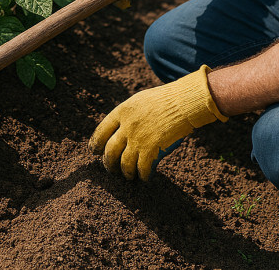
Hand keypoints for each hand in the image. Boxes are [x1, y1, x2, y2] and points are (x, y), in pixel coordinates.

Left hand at [88, 65, 226, 180]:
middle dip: (109, 164)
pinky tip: (145, 178)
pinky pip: (142, 168)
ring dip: (125, 173)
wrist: (183, 101)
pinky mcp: (151, 149)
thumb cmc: (166, 99)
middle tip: (111, 169)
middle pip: (110, 151)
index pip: (101, 131)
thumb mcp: (139, 101)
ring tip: (128, 177)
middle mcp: (126, 126)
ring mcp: (138, 138)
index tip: (96, 151)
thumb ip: (128, 114)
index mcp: (121, 111)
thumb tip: (121, 128)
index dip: (96, 144)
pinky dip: (143, 176)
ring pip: (124, 163)